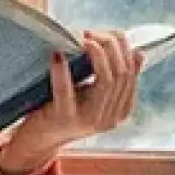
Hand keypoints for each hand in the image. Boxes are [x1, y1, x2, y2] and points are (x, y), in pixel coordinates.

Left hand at [0, 31, 142, 174]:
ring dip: (97, 53)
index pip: (131, 73)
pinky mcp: (65, 118)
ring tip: (84, 38)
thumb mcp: (93, 95)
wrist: (38, 141)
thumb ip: (111, 77)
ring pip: (107, 80)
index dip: (123, 48)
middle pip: (122, 74)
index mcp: (120, 110)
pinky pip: (67, 90)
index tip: (110, 33)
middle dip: (110, 45)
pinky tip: (57, 54)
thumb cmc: (64, 110)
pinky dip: (62, 70)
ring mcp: (89, 119)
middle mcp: (109, 117)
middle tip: (92, 32)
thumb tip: (136, 52)